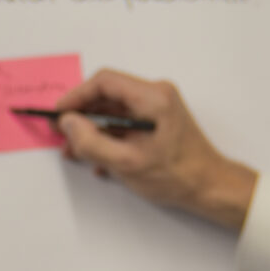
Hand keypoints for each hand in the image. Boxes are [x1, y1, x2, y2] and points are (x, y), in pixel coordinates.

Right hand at [53, 69, 257, 232]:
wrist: (210, 188)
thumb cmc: (177, 176)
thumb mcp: (127, 163)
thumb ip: (92, 142)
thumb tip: (68, 123)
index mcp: (153, 97)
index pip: (104, 82)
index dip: (77, 96)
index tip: (59, 113)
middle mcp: (156, 95)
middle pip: (108, 96)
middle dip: (82, 115)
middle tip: (63, 134)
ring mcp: (158, 107)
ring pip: (114, 110)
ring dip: (93, 129)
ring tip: (75, 151)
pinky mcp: (157, 121)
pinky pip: (125, 122)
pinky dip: (109, 136)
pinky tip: (99, 160)